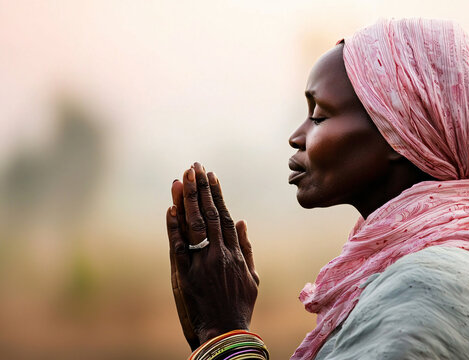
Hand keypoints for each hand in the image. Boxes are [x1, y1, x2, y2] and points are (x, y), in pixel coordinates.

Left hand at [166, 162, 258, 348]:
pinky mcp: (185, 275)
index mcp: (236, 253)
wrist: (225, 331)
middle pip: (210, 214)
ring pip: (194, 225)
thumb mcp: (252, 277)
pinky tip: (170, 209)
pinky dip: (174, 227)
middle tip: (195, 167)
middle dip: (201, 188)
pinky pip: (178, 246)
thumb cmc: (240, 305)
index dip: (217, 194)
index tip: (211, 176)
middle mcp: (219, 254)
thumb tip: (244, 221)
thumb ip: (248, 248)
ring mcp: (201, 263)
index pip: (225, 216)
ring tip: (182, 178)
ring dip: (187, 200)